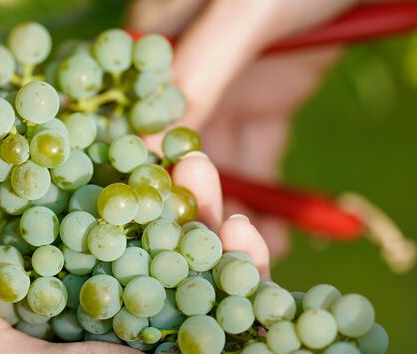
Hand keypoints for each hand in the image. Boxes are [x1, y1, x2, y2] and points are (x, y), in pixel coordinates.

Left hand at [0, 154, 268, 353]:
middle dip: (148, 196)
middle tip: (147, 148)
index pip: (84, 257)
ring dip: (201, 206)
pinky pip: (248, 282)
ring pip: (198, 250)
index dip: (81, 209)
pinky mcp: (251, 329)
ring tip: (199, 166)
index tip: (79, 158)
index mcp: (99, 332)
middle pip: (146, 243)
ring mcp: (201, 324)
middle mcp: (147, 324)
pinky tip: (242, 230)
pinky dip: (246, 254)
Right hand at [129, 0, 356, 254]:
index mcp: (156, 41)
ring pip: (222, 164)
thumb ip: (199, 71)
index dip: (144, 172)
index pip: (134, 118)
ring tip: (252, 265)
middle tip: (216, 255)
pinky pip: (264, 156)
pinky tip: (281, 238)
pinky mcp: (268, 100)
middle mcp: (184, 72)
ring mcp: (228, 88)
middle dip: (196, 203)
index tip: (161, 228)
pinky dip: (274, 197)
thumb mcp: (243, 10)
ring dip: (237, 212)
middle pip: (178, 151)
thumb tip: (152, 148)